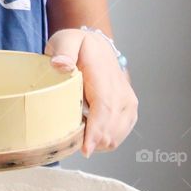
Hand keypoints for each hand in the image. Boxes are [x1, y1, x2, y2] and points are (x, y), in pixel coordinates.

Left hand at [45, 28, 136, 156]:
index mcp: (105, 77)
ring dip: (95, 144)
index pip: (105, 108)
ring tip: (75, 137)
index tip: (86, 149)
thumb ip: (64, 51)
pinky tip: (87, 135)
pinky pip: (117, 137)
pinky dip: (102, 142)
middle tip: (67, 144)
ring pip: (115, 138)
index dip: (96, 132)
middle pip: (110, 129)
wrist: (99, 47)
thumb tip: (60, 64)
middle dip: (90, 143)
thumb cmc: (79, 46)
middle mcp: (122, 93)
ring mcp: (129, 104)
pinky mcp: (130, 113)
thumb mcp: (66, 41)